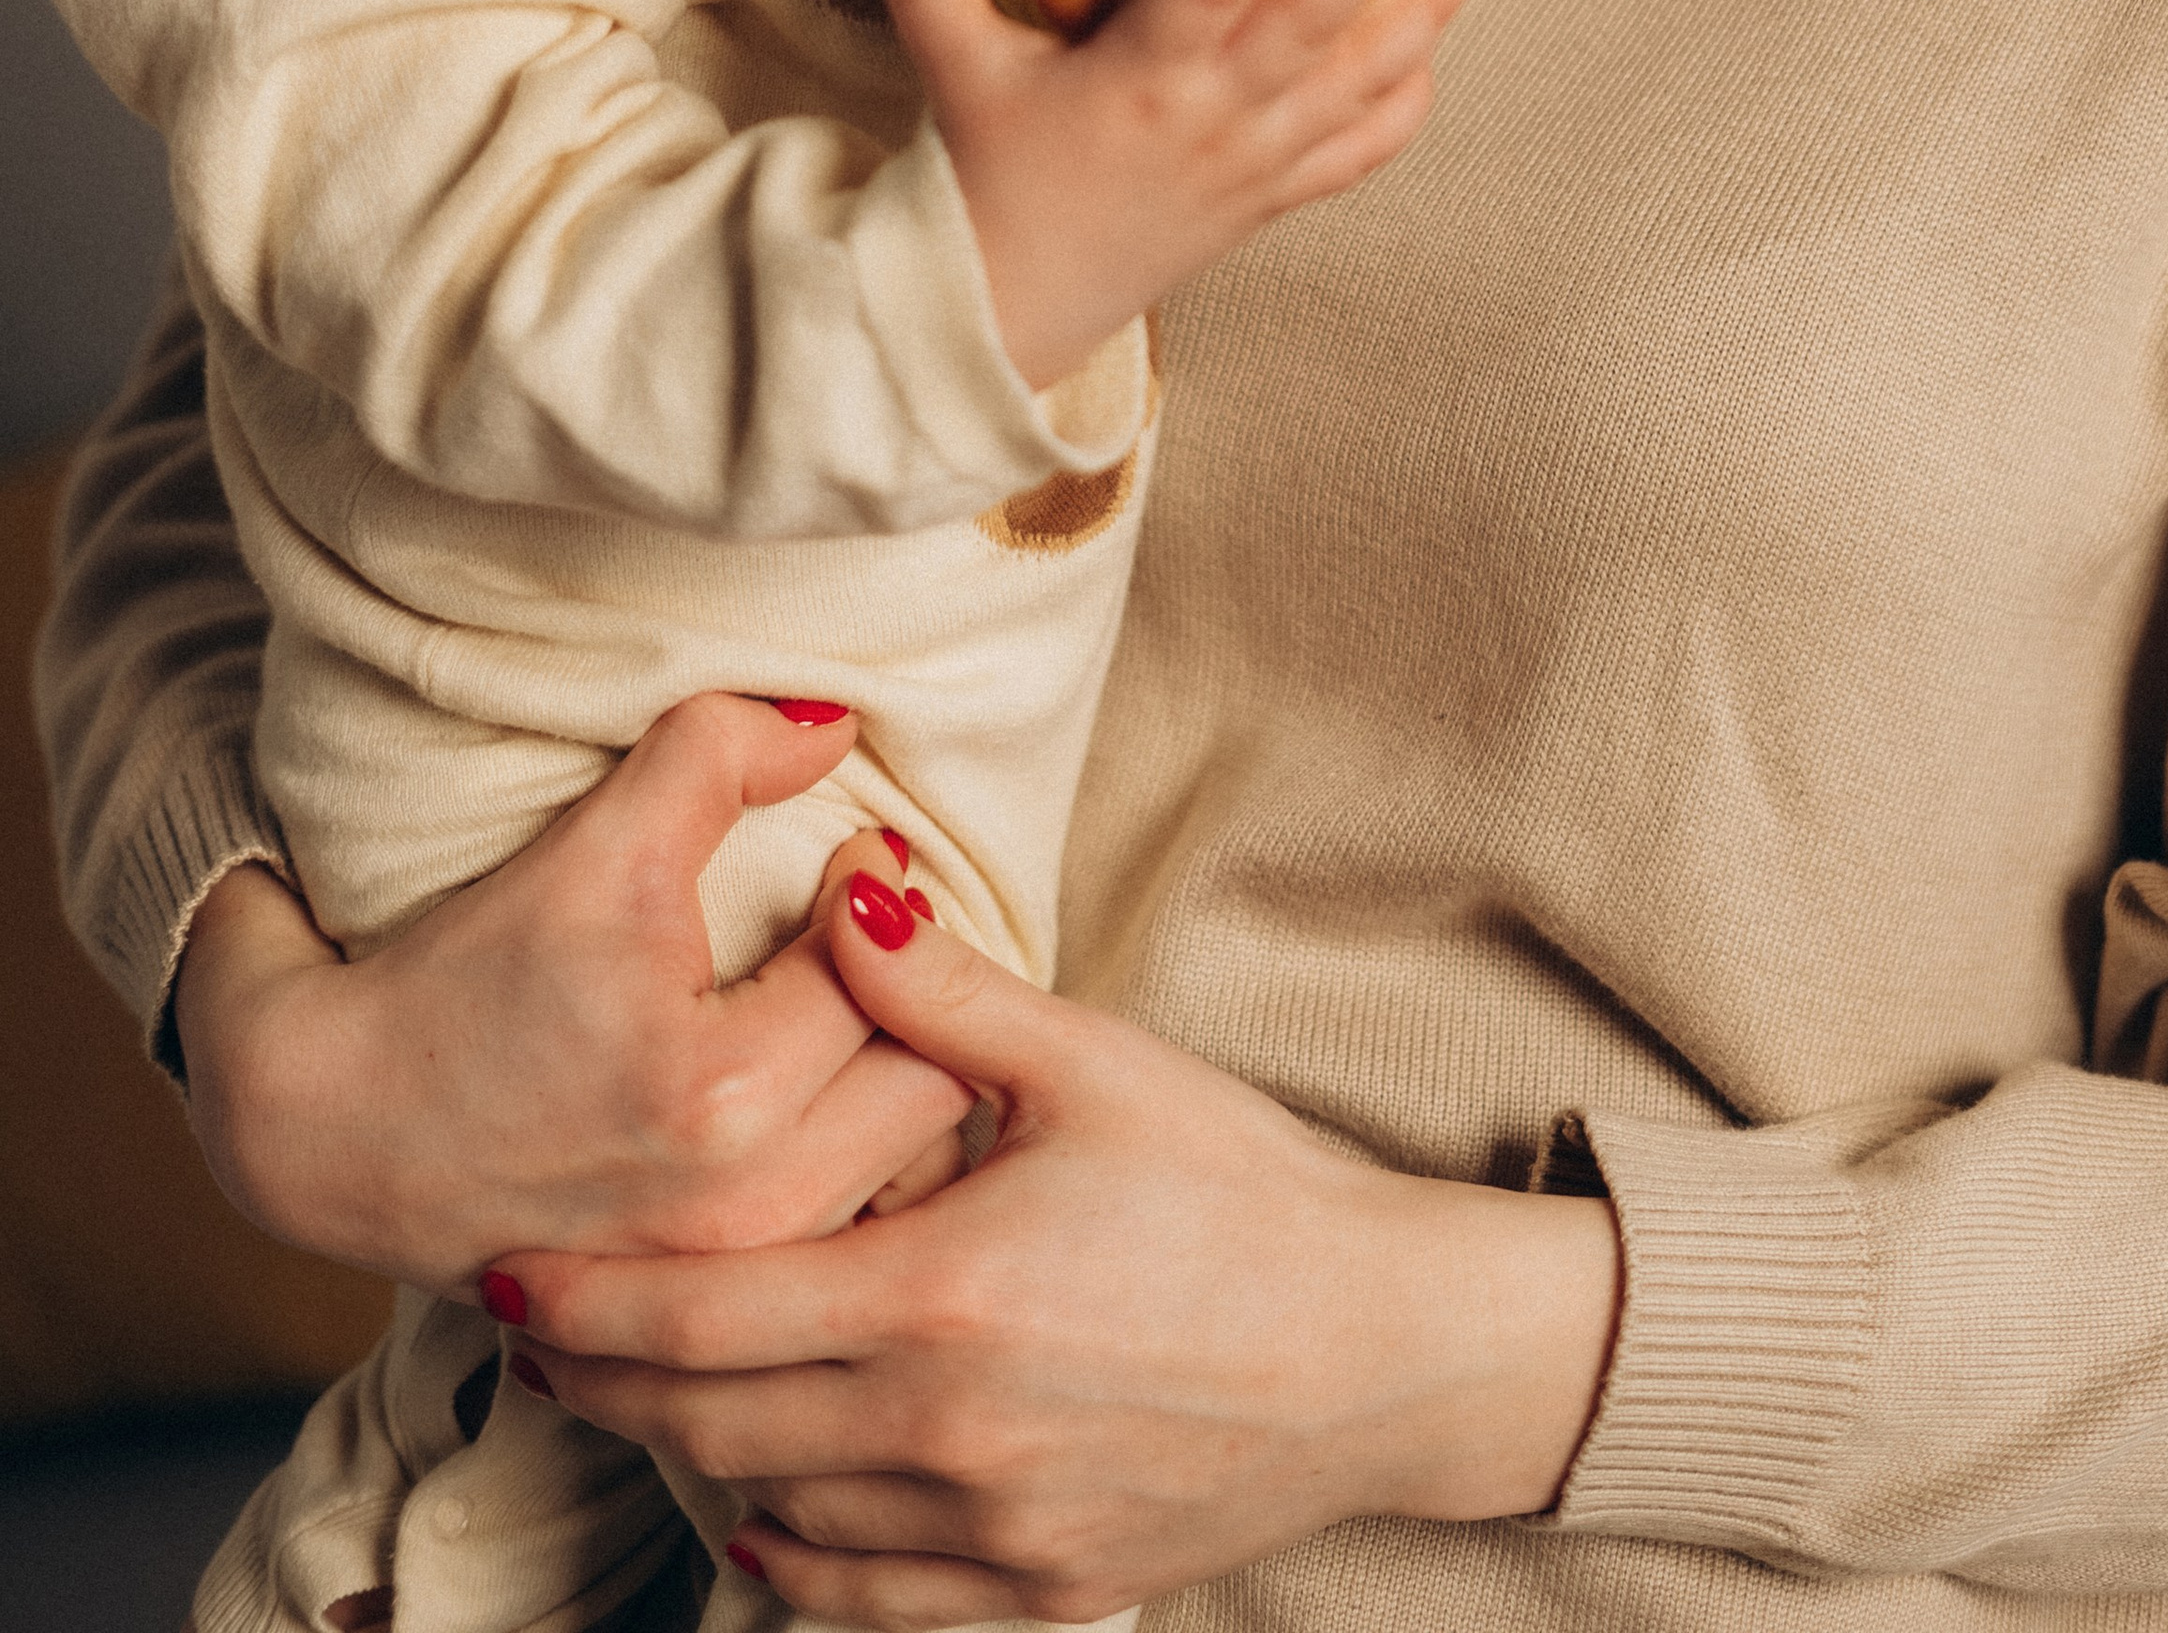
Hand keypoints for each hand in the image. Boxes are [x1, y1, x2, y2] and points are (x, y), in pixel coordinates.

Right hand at [173, 696, 970, 1294]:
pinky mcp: (704, 1315)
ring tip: (859, 1020)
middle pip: (933, 1089)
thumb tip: (835, 722)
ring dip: (902, 1089)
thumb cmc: (456, 978)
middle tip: (874, 943)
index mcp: (722, 1096)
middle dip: (921, 1004)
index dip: (882, 898)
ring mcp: (727, 1283)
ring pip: (907, 1175)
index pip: (890, 975)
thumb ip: (719, 754)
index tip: (851, 860)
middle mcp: (741, 1212)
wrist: (325, 1130)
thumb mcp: (591, 844)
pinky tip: (823, 1113)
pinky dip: (863, 1175)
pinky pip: (852, 1242)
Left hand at [504, 886, 1619, 1623]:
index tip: (504, 1273)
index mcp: (939, 1298)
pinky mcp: (1034, 1592)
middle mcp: (939, 1435)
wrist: (1388, 1351)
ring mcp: (983, 1532)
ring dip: (686, 1454)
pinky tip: (763, 1502)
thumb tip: (842, 881)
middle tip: (536, 1327)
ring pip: (767, 1515)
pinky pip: (857, 1597)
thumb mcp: (1095, 1064)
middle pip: (704, 1424)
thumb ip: (942, 990)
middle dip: (602, 1376)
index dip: (586, 1300)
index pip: (699, 1314)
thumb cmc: (1247, 1191)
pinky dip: (785, 1552)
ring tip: (642, 1387)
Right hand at [890, 0, 1490, 388]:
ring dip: (1422, 13)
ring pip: (1360, 83)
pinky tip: (1428, 48)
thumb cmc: (987, 177)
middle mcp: (1214, 118)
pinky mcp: (1275, 195)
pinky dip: (1405, 101)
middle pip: (1308, 24)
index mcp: (1137, 78)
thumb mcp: (947, 67)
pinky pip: (1362, 150)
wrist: (1010, 306)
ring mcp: (1257, 161)